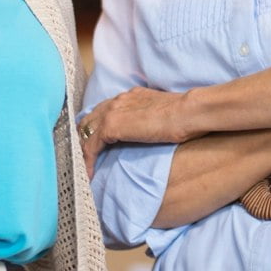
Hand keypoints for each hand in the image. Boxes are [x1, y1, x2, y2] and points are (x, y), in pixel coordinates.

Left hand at [81, 87, 197, 174]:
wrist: (187, 112)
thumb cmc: (184, 116)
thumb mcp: (162, 114)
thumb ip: (150, 118)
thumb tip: (152, 130)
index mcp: (130, 96)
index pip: (105, 110)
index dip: (97, 126)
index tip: (95, 142)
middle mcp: (118, 100)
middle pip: (89, 119)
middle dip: (84, 137)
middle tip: (82, 157)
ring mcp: (112, 112)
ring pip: (86, 132)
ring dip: (82, 150)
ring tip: (82, 168)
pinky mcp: (111, 126)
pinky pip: (91, 146)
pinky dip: (87, 161)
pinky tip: (89, 174)